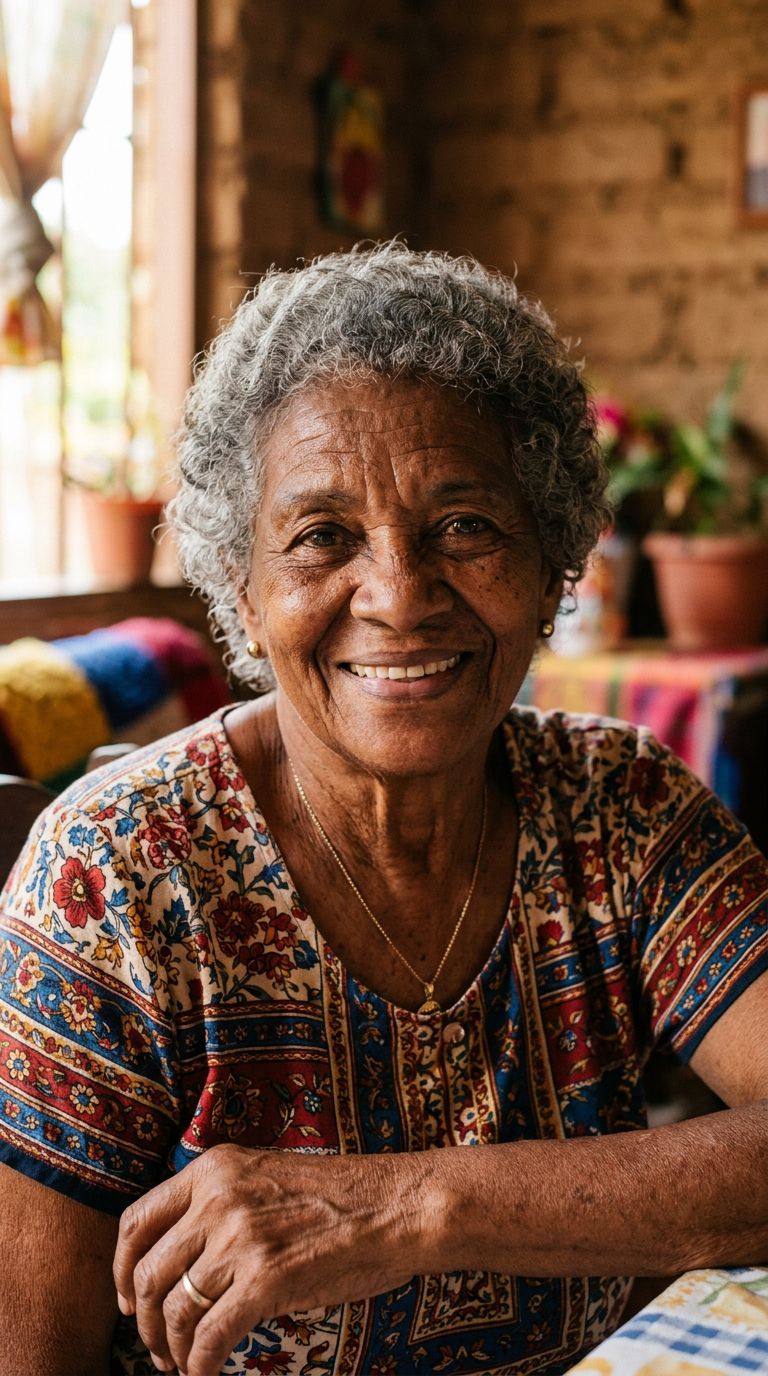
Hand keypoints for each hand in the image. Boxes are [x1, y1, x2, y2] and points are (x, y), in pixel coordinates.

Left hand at [112, 1143, 432, 1375]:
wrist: (398, 1205)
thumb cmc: (342, 1197)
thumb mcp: (266, 1176)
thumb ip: (221, 1201)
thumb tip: (181, 1256)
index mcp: (214, 1168)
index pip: (136, 1221)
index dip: (122, 1270)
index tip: (126, 1300)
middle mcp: (218, 1198)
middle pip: (147, 1272)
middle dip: (143, 1322)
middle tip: (155, 1347)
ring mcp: (240, 1238)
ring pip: (173, 1309)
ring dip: (170, 1349)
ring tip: (182, 1365)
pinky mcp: (266, 1280)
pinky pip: (209, 1337)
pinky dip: (199, 1366)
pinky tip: (206, 1375)